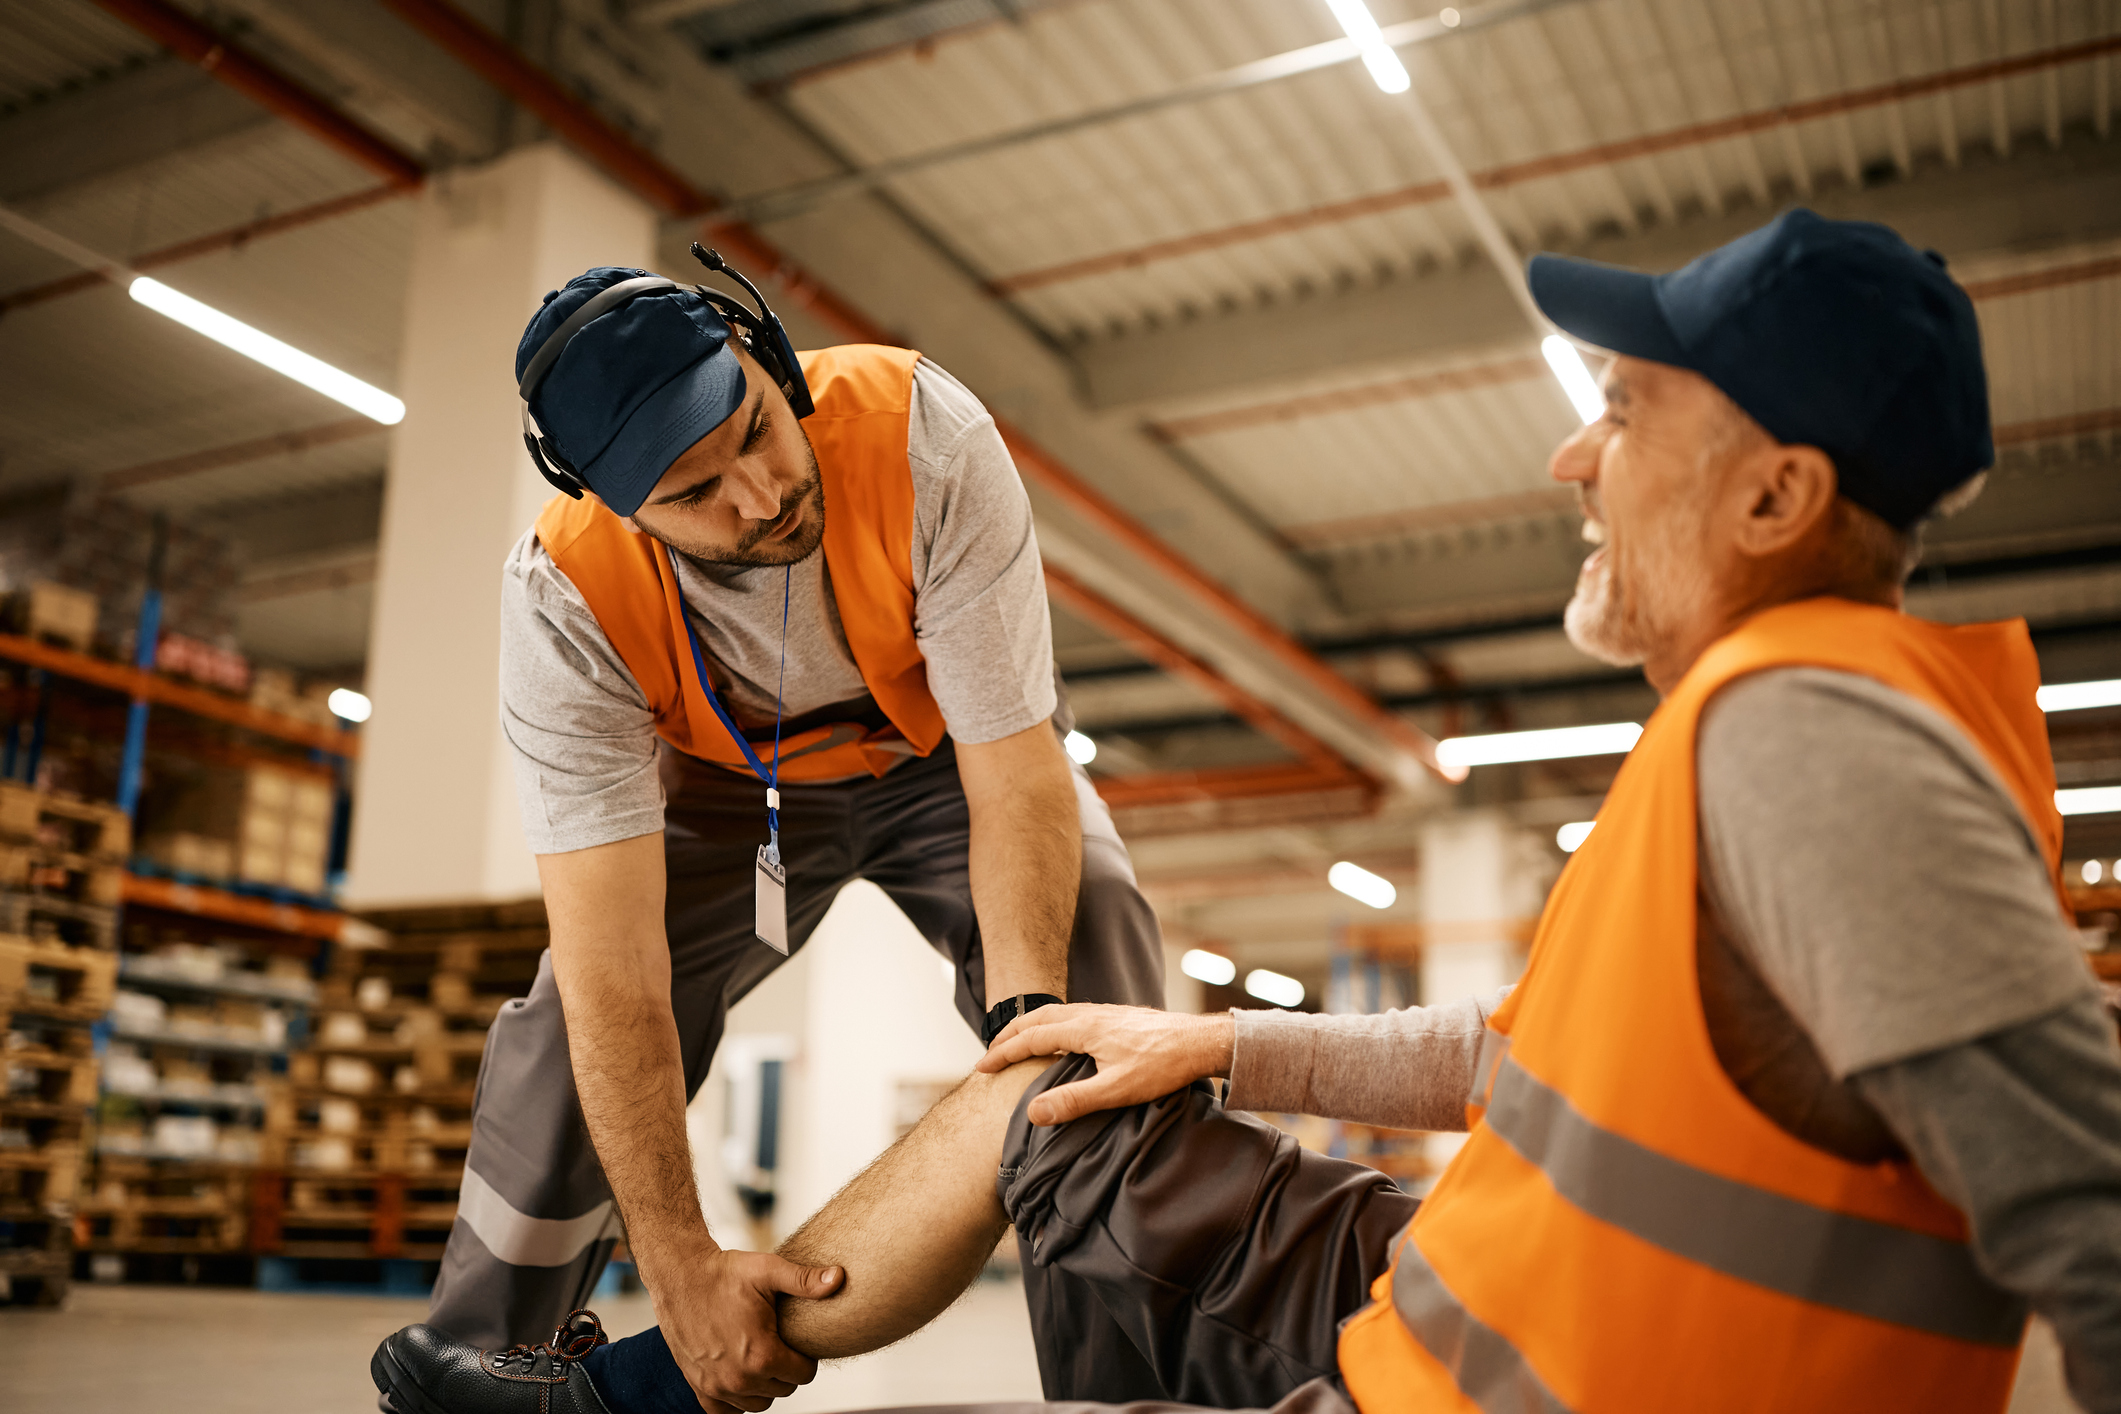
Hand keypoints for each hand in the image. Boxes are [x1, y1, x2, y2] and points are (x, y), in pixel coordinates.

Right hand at [653, 1244, 842, 1412]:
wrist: (680, 1277)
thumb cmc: (724, 1273)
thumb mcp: (768, 1270)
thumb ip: (805, 1281)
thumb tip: (839, 1279)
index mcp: (762, 1355)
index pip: (804, 1375)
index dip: (805, 1356)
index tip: (796, 1339)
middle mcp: (740, 1379)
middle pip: (783, 1389)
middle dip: (786, 1369)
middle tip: (778, 1343)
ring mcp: (717, 1387)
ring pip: (759, 1403)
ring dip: (764, 1385)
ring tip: (761, 1355)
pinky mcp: (700, 1388)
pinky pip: (727, 1413)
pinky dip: (737, 1400)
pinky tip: (741, 1375)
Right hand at [974, 1003, 1233, 1124]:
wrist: (1201, 1042)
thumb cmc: (1162, 1067)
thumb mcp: (1116, 1091)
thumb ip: (1073, 1101)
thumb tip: (1033, 1112)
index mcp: (1083, 1028)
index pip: (1031, 1038)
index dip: (1004, 1053)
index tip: (982, 1067)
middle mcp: (1090, 1014)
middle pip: (1038, 1018)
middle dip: (1010, 1034)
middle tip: (990, 1052)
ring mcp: (1105, 1013)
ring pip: (1056, 1013)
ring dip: (1031, 1027)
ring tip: (1018, 1041)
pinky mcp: (1118, 1017)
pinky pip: (1072, 1015)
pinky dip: (1052, 1024)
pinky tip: (1062, 1039)